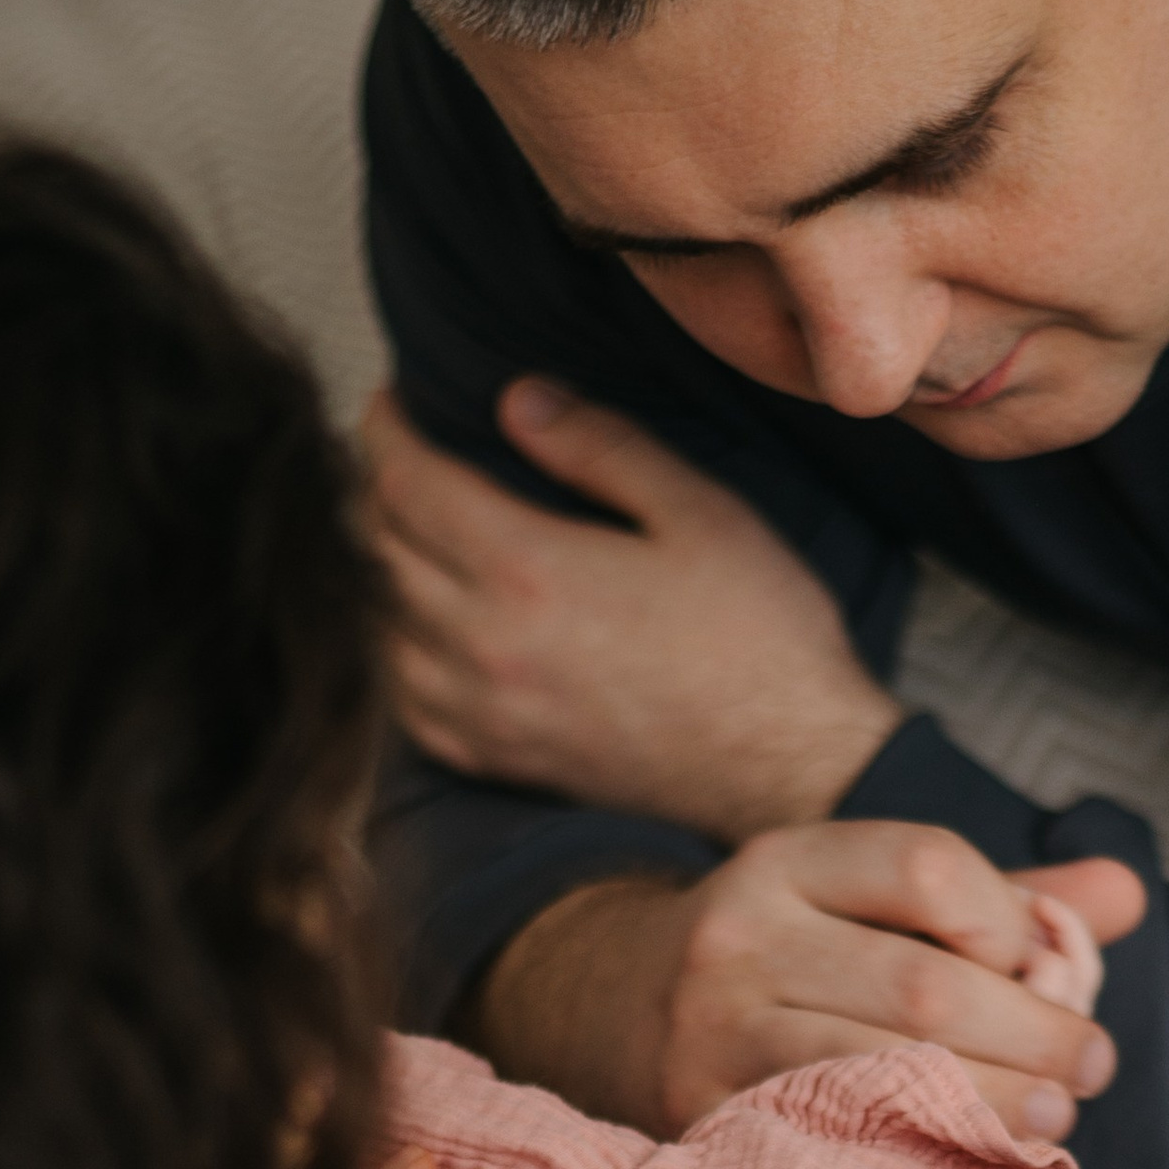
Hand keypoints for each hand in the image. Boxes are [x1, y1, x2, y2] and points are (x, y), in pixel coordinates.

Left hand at [363, 382, 903, 835]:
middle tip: (396, 459)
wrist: (792, 767)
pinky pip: (408, 703)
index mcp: (529, 570)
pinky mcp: (501, 761)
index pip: (407, 484)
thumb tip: (517, 400)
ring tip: (402, 535)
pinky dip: (397, 654)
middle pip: (379, 551)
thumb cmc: (760, 639)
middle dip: (376, 491)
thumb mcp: (701, 512)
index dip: (385, 433)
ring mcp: (486, 712)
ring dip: (378, 574)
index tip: (390, 406)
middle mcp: (486, 645)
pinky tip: (422, 631)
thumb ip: (602, 446)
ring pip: (380, 628)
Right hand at [473, 823, 1143, 1142]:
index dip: (1011, 921)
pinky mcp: (701, 1124)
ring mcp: (711, 1037)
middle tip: (1089, 1066)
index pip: (927, 867)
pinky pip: (832, 1143)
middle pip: (922, 984)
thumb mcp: (868, 897)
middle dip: (1032, 1034)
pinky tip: (967, 1159)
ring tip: (1050, 1120)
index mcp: (788, 862)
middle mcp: (739, 937)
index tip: (1045, 967)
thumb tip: (1126, 896)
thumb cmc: (788, 953)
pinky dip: (916, 1152)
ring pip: (881, 1070)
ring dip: (989, 1105)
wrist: (607, 1009)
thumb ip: (1000, 897)